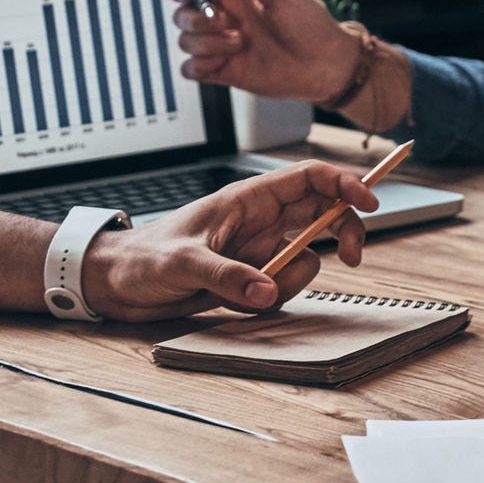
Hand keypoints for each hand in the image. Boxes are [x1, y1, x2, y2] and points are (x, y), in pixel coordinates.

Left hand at [80, 161, 379, 321]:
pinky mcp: (250, 279)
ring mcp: (256, 250)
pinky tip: (232, 304)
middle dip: (343, 231)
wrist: (115, 285)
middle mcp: (258, 221)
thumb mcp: (182, 263)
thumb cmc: (141, 258)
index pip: (309, 178)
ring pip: (304, 259)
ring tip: (250, 293)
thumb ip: (227, 276)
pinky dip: (267, 301)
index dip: (344, 184)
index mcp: (246, 200)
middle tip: (352, 257)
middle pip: (322, 213)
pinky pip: (280, 289)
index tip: (369, 203)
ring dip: (290, 280)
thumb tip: (266, 291)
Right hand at [171, 0, 354, 105]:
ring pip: (185, 41)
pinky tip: (224, 61)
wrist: (327, 63)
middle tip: (227, 21)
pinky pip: (191, 69)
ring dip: (206, 42)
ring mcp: (222, 47)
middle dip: (197, 17)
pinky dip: (200, 65)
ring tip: (240, 42)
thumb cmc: (310, 22)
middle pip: (182, 14)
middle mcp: (224, 19)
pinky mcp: (224, 72)